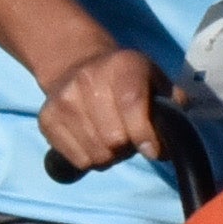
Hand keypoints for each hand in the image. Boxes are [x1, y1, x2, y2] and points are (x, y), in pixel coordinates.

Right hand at [36, 42, 163, 176]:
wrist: (75, 64)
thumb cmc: (125, 78)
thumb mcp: (154, 78)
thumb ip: (172, 102)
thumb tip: (177, 133)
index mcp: (121, 66)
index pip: (131, 104)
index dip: (145, 134)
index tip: (154, 151)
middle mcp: (86, 80)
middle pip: (113, 138)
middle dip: (128, 148)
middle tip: (130, 141)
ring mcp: (62, 101)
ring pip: (96, 154)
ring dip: (110, 156)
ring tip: (111, 142)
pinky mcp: (45, 120)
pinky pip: (76, 159)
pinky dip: (90, 159)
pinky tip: (93, 143)